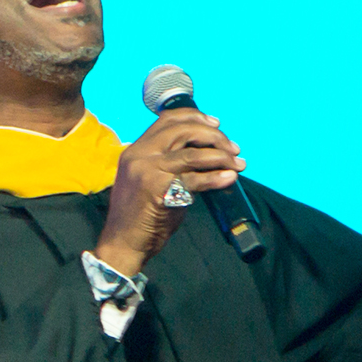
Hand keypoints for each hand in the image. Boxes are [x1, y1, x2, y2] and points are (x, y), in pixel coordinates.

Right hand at [96, 109, 242, 278]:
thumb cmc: (139, 215)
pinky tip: (229, 178)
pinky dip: (216, 177)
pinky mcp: (159, 189)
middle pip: (183, 130)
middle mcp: (140, 155)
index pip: (168, 119)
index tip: (216, 125)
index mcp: (136, 150)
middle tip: (233, 149)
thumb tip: (207, 151)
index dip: (196, 117)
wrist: (123, 244)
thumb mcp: (149, 179)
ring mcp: (148, 171)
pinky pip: (195, 178)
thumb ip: (170, 162)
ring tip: (237, 164)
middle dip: (214, 136)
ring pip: (193, 153)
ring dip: (221, 156)